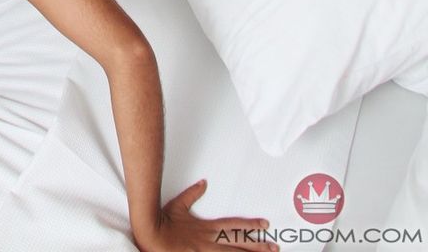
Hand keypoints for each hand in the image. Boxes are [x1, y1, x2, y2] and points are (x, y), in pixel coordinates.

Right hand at [136, 180, 277, 251]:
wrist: (152, 234)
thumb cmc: (164, 221)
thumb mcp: (179, 204)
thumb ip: (192, 194)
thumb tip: (203, 183)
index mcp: (207, 227)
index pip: (234, 225)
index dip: (250, 225)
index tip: (265, 225)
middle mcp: (210, 241)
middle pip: (239, 243)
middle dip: (258, 246)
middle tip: (275, 247)